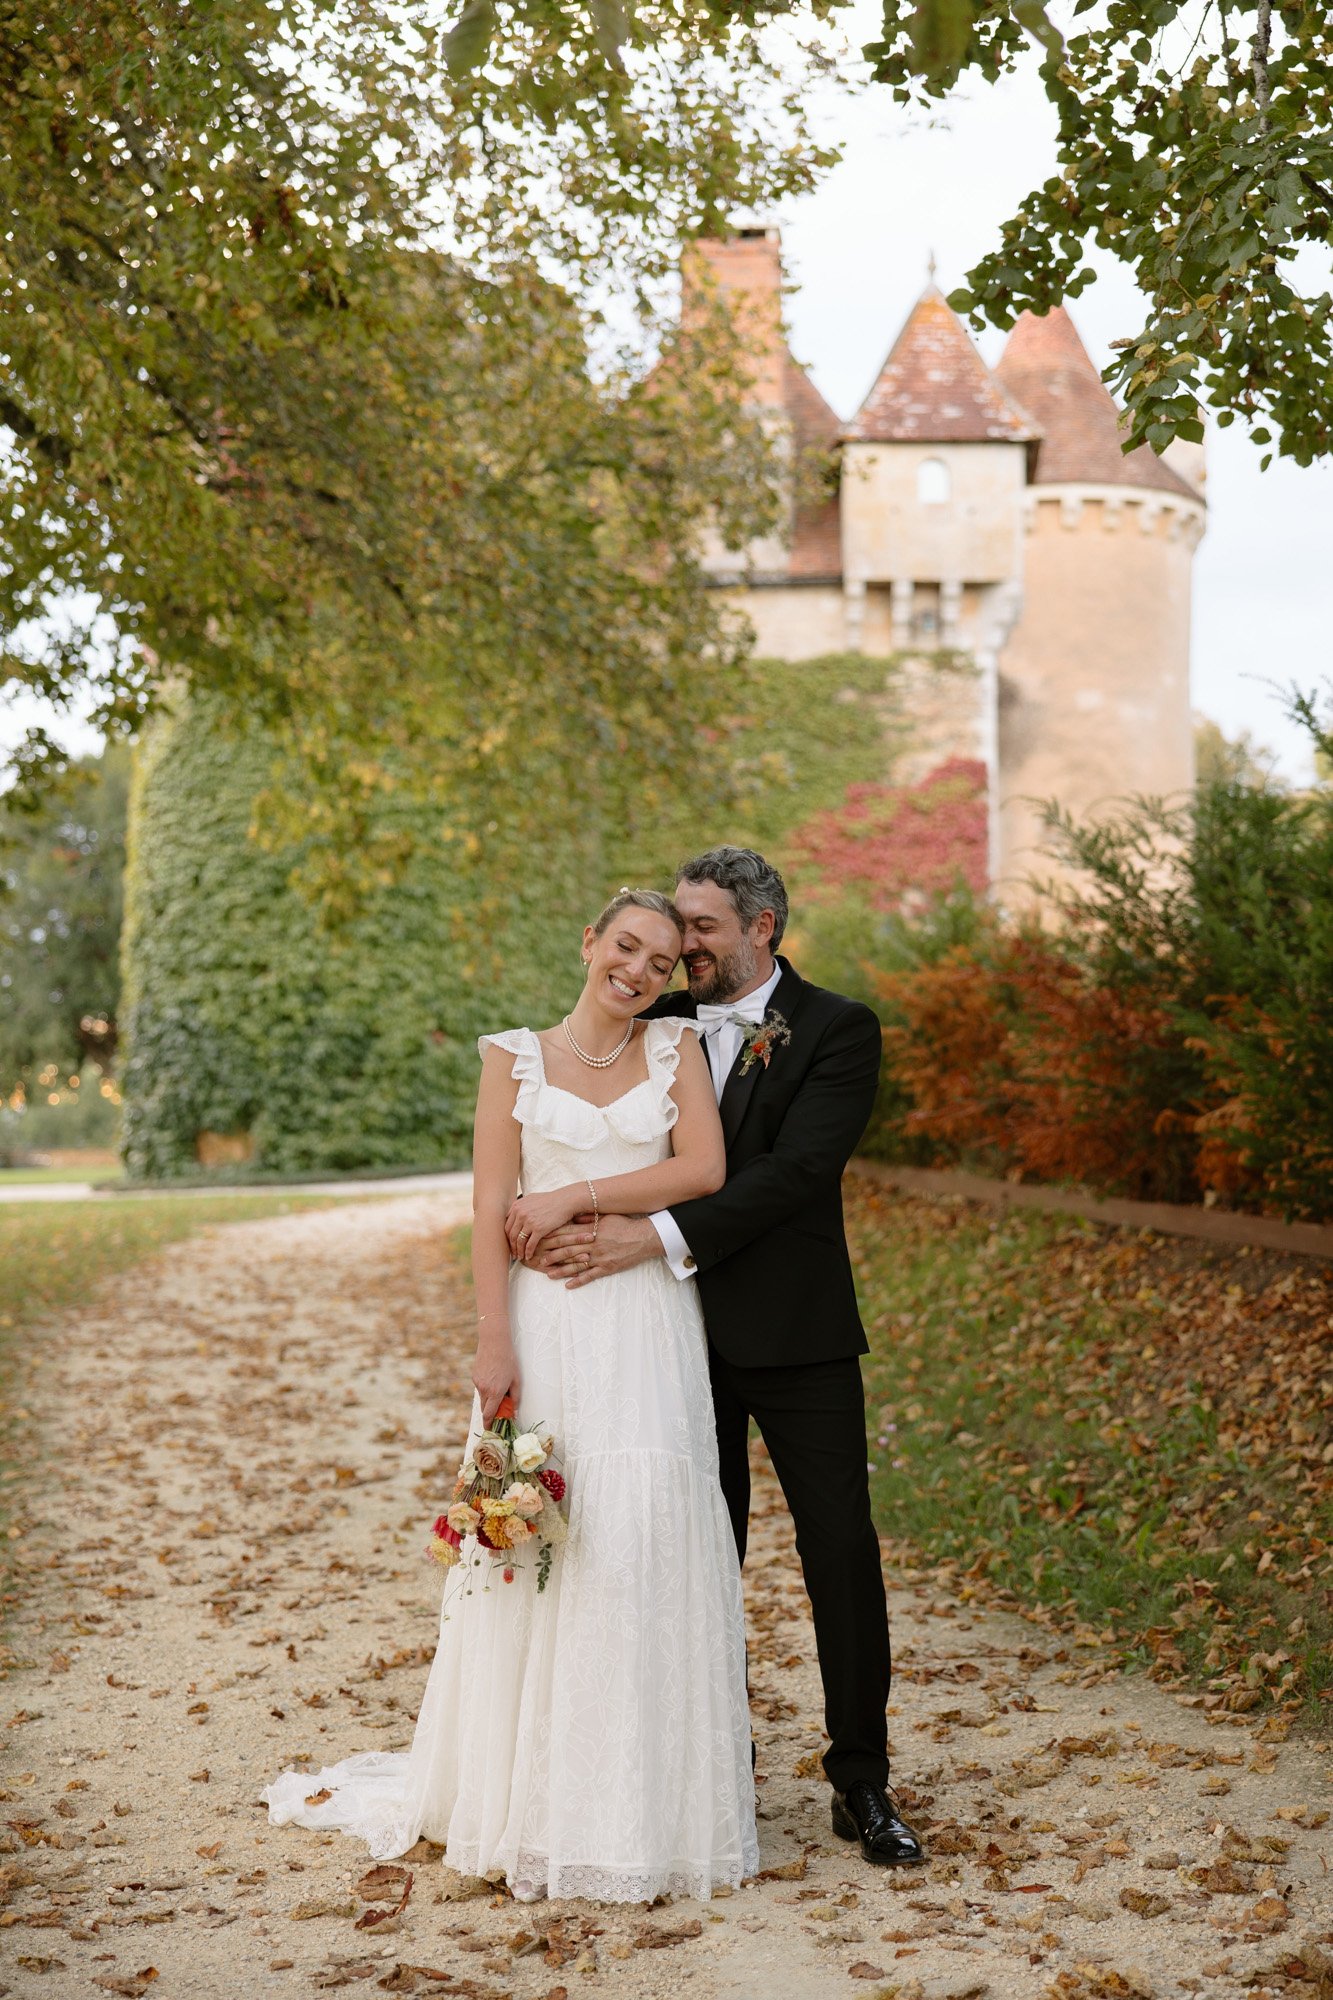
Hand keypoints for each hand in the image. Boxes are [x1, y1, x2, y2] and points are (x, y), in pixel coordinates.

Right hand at [472, 1334, 519, 1425]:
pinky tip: (493, 1376)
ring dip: (489, 1398)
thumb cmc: (509, 1360)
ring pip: (482, 1397)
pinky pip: (480, 1387)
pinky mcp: (474, 1376)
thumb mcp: (516, 1380)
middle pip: (485, 1408)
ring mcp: (477, 1383)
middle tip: (499, 1412)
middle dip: (490, 1413)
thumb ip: (515, 1397)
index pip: (489, 1414)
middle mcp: (484, 1389)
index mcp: (495, 1392)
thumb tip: (514, 1412)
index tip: (490, 1430)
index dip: (489, 1424)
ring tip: (499, 1385)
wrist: (494, 1342)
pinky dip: (486, 1388)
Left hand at [505, 1185, 582, 1260]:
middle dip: (511, 1246)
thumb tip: (514, 1214)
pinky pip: (530, 1244)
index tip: (510, 1243)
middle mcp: (520, 1213)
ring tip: (520, 1257)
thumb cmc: (551, 1200)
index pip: (506, 1225)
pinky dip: (528, 1252)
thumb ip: (521, 1207)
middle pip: (510, 1234)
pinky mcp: (539, 1229)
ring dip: (518, 1251)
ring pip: (519, 1241)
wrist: (565, 1200)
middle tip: (513, 1253)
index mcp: (517, 1206)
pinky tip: (529, 1257)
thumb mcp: (531, 1199)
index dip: (507, 1237)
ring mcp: (529, 1221)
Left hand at [534, 1212, 662, 1288]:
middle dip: (553, 1255)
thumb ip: (590, 1217)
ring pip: (576, 1265)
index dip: (554, 1237)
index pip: (569, 1234)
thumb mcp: (607, 1216)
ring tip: (549, 1275)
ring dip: (561, 1270)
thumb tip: (575, 1215)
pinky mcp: (607, 1268)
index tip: (542, 1239)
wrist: (644, 1238)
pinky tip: (568, 1286)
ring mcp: (600, 1257)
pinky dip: (578, 1281)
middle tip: (539, 1260)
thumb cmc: (625, 1225)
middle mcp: (594, 1244)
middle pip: (569, 1250)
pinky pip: (590, 1276)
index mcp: (592, 1230)